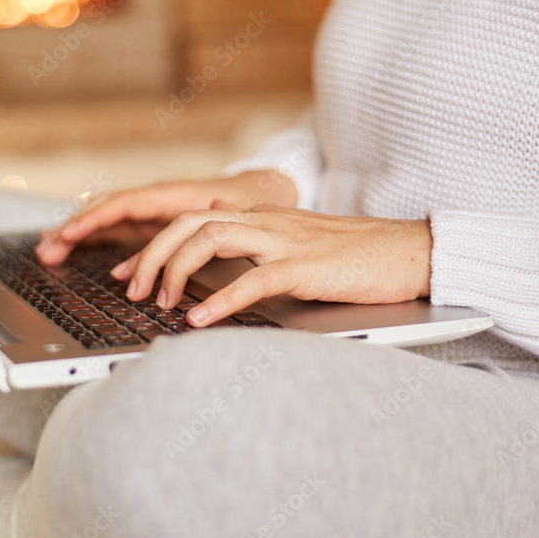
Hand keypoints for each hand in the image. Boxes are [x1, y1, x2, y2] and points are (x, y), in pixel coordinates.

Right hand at [35, 170, 297, 264]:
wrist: (259, 190)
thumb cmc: (246, 200)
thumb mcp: (231, 212)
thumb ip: (209, 221)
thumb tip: (200, 222)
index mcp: (169, 195)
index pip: (122, 205)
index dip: (94, 218)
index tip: (70, 232)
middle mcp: (153, 200)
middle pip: (103, 210)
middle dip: (73, 228)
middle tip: (46, 248)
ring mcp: (149, 211)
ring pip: (104, 218)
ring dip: (76, 233)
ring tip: (47, 250)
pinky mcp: (150, 222)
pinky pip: (114, 227)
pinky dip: (91, 237)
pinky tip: (70, 247)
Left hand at [109, 203, 432, 326]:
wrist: (411, 251)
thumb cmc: (357, 254)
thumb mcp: (297, 239)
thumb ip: (257, 235)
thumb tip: (220, 230)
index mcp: (261, 218)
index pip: (192, 220)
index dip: (154, 244)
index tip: (128, 272)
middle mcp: (265, 222)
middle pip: (190, 223)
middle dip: (152, 254)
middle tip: (133, 289)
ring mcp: (285, 242)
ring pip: (211, 239)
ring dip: (176, 270)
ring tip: (160, 302)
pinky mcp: (306, 267)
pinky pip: (254, 279)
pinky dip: (222, 299)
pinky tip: (200, 319)